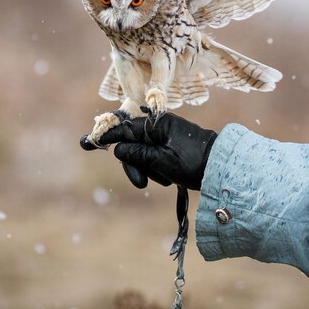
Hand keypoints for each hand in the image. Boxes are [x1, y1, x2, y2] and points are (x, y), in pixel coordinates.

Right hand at [80, 112, 216, 190]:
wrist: (221, 168)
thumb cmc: (194, 162)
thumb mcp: (163, 161)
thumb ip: (139, 154)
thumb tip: (118, 149)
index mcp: (157, 124)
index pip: (125, 128)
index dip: (107, 136)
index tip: (88, 142)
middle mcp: (159, 126)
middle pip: (132, 143)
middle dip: (134, 163)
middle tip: (140, 184)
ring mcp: (165, 135)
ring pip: (142, 151)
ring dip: (147, 168)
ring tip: (164, 180)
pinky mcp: (170, 145)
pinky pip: (153, 156)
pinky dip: (155, 168)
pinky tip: (167, 179)